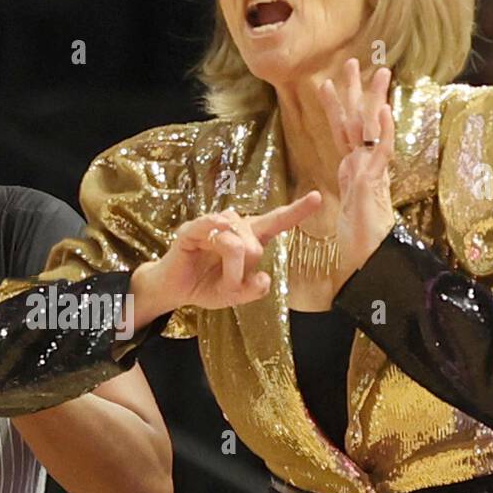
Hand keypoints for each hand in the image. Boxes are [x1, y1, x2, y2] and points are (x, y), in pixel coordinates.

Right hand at [130, 191, 322, 328]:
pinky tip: (218, 232)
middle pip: (255, 242)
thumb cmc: (205, 286)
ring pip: (235, 241)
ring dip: (230, 268)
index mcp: (249, 239)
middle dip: (244, 271)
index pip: (276, 222)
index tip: (317, 197)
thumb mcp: (234, 296)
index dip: (296, 211)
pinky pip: (209, 227)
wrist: (175, 290)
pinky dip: (216, 233)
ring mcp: (212, 226)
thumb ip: (252, 291)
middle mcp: (234, 227)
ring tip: (220, 279)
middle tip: (230, 284)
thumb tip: (265, 280)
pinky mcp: (191, 231)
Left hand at [316, 58, 395, 284]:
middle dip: (355, 91)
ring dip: (373, 100)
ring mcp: (371, 172)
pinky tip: (383, 111)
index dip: (336, 108)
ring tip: (376, 72)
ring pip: (371, 131)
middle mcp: (364, 166)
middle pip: (357, 121)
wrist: (371, 259)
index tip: (327, 84)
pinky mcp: (376, 183)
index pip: (344, 132)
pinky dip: (382, 132)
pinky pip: (381, 154)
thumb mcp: (346, 210)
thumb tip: (347, 184)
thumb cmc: (360, 241)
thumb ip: (347, 192)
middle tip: (352, 62)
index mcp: (354, 169)